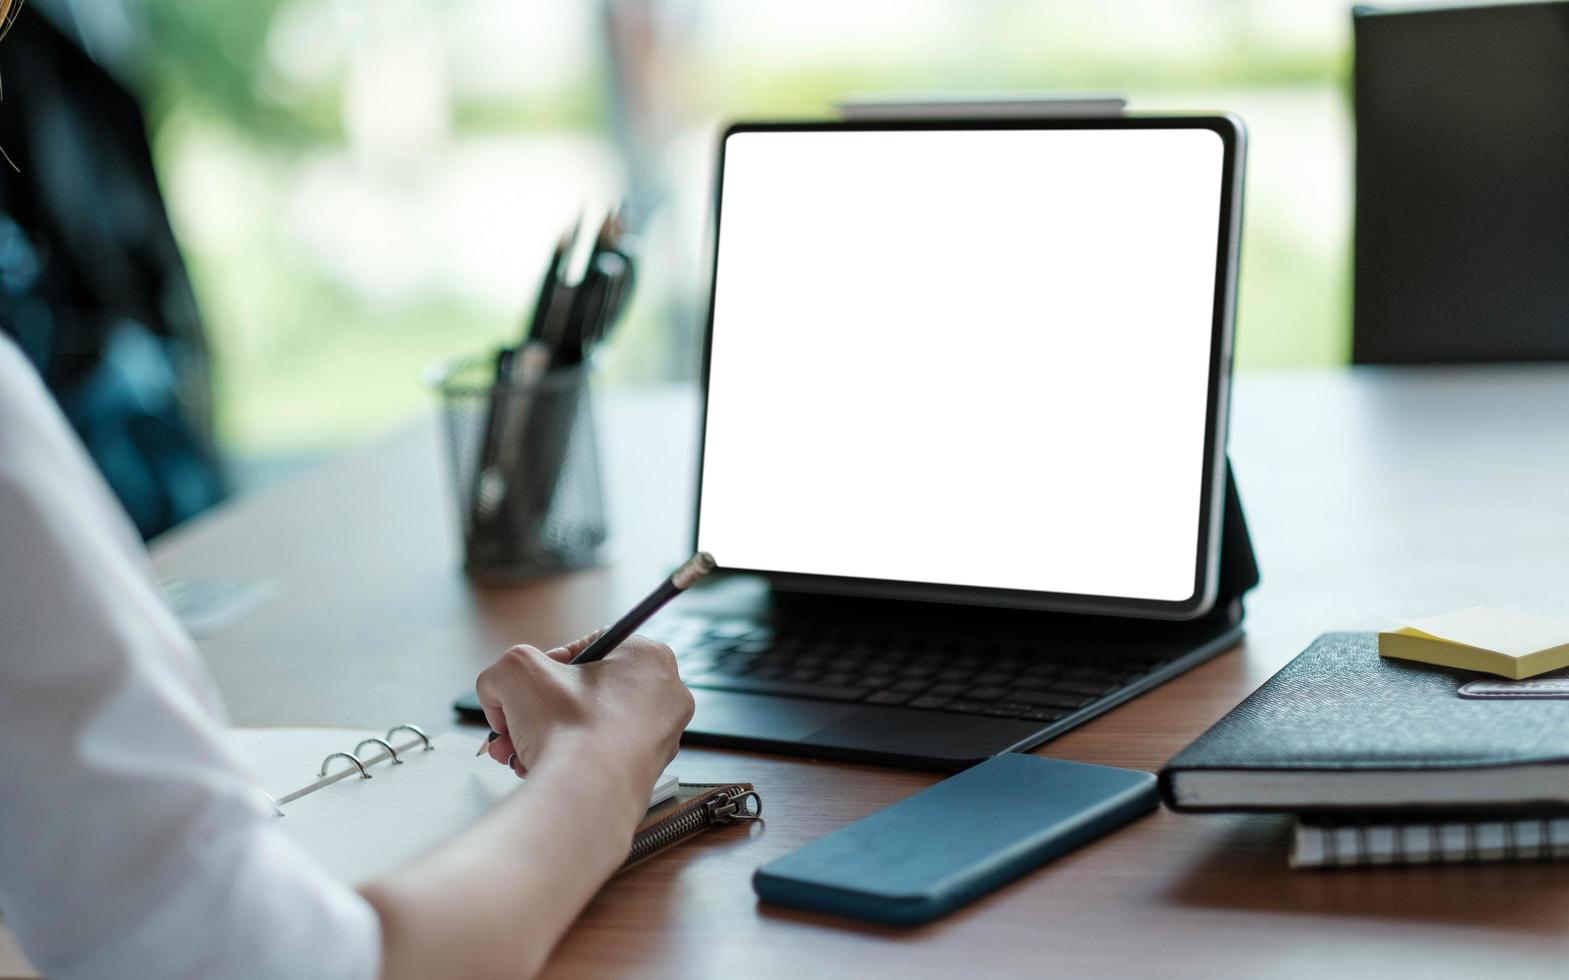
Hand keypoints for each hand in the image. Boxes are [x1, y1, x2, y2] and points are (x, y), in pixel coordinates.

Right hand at [474, 633, 693, 797]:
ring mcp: (660, 737)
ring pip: (589, 728)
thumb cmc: (567, 727)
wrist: (585, 796)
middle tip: (511, 725)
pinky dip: (567, 760)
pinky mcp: (647, 773)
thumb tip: (498, 693)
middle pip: (585, 694)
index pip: (588, 648)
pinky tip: (536, 768)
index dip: (546, 667)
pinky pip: (599, 757)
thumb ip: (502, 671)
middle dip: (537, 710)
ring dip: (543, 737)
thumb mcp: (516, 670)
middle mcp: (664, 695)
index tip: (526, 686)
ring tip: (515, 751)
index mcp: (647, 656)